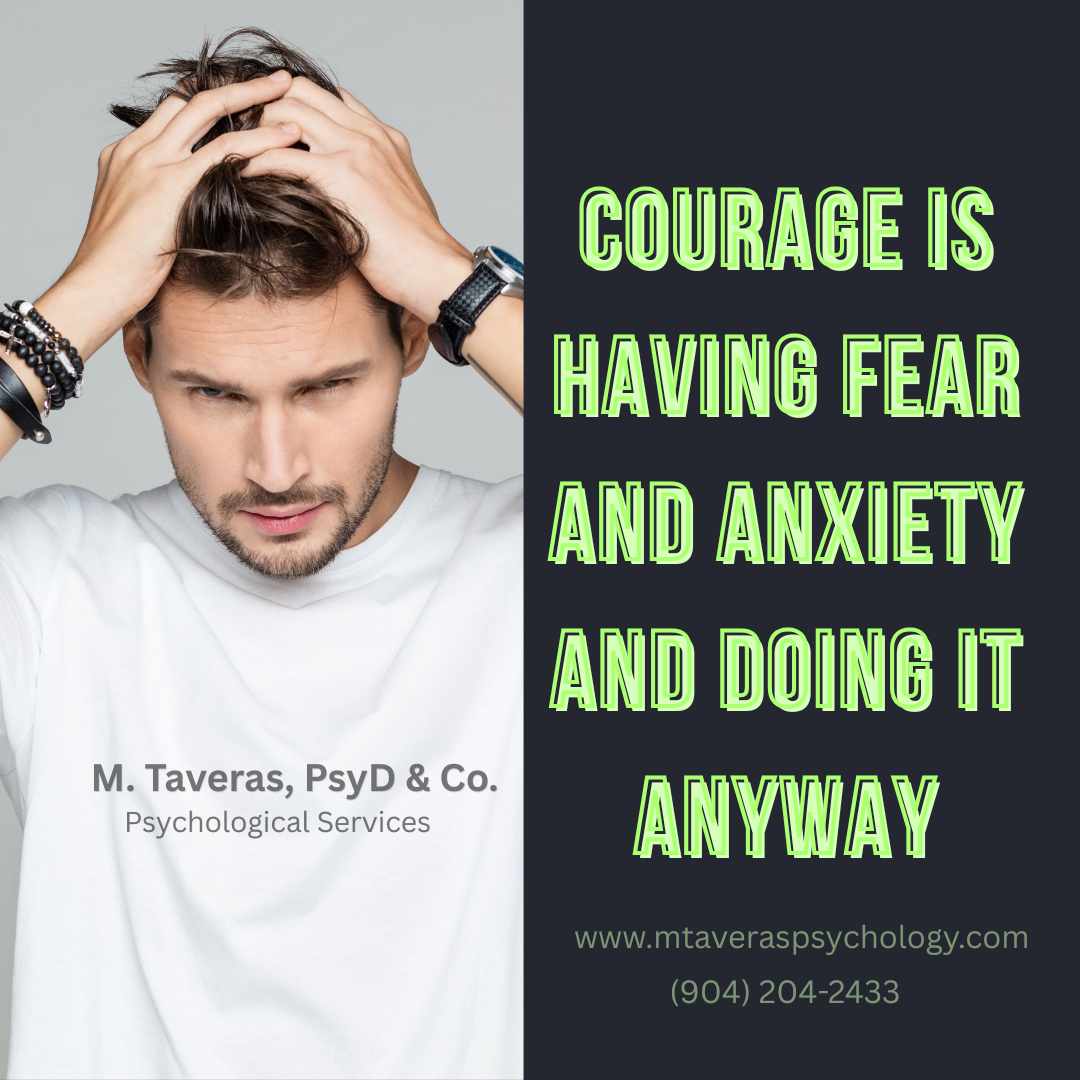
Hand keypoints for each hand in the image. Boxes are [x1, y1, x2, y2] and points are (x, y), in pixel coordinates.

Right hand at [42, 72, 303, 358]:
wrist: (96, 287)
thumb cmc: (120, 273)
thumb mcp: (142, 228)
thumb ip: (167, 209)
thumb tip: (203, 218)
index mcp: (125, 156)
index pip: (172, 112)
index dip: (211, 104)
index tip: (245, 102)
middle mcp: (136, 149)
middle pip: (191, 99)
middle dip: (237, 86)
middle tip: (276, 82)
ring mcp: (151, 162)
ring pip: (209, 111)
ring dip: (253, 98)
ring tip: (289, 92)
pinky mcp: (170, 183)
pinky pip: (223, 150)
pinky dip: (259, 140)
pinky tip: (286, 139)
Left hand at [245, 79, 474, 322]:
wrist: (434, 269)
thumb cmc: (416, 250)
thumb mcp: (397, 202)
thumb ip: (373, 182)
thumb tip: (348, 194)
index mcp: (384, 137)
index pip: (330, 96)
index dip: (294, 104)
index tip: (270, 126)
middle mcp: (369, 134)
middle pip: (301, 91)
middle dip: (265, 106)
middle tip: (241, 134)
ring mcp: (356, 150)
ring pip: (288, 110)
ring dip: (255, 127)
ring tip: (235, 150)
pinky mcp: (341, 176)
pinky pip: (282, 155)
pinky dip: (255, 161)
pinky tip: (242, 174)